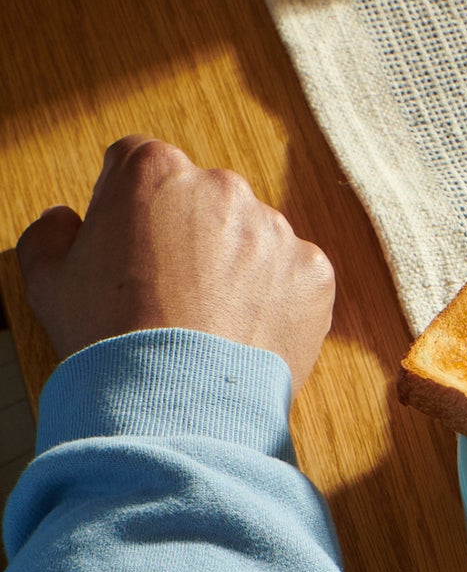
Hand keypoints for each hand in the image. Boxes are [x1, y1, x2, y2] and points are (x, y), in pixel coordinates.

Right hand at [16, 139, 336, 391]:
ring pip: (250, 239)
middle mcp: (222, 186)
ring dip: (233, 269)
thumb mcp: (48, 281)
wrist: (178, 406)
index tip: (127, 248)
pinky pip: (291, 277)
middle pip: (201, 201)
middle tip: (166, 294)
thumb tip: (64, 221)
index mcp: (155, 171)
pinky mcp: (312, 271)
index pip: (139, 165)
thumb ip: (51, 234)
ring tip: (206, 323)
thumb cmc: (110, 340)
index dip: (127, 208)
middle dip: (186, 236)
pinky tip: (242, 334)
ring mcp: (274, 228)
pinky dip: (274, 301)